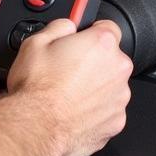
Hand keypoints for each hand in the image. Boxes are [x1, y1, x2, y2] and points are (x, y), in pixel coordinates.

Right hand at [6, 18, 132, 155]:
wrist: (35, 128)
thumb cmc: (36, 90)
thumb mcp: (35, 42)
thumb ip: (60, 26)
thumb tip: (67, 26)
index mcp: (101, 44)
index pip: (109, 27)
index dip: (92, 33)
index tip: (83, 40)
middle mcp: (117, 69)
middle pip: (111, 58)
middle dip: (94, 62)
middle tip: (69, 71)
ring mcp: (119, 98)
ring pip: (111, 86)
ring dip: (96, 87)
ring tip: (69, 94)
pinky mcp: (116, 122)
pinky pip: (109, 110)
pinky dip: (96, 110)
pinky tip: (74, 111)